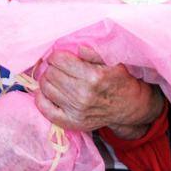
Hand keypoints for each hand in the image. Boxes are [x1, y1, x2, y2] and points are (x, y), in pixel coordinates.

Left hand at [34, 45, 163, 137]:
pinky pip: (46, 110)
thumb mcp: (112, 62)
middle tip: (57, 66)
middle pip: (51, 74)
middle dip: (51, 67)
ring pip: (46, 88)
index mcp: (92, 77)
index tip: (60, 56)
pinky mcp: (72, 122)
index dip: (56, 55)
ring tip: (54, 77)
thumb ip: (93, 54)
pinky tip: (45, 91)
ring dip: (46, 80)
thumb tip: (77, 48)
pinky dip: (41, 98)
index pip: (59, 61)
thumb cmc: (120, 81)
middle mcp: (82, 95)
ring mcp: (76, 111)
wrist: (129, 107)